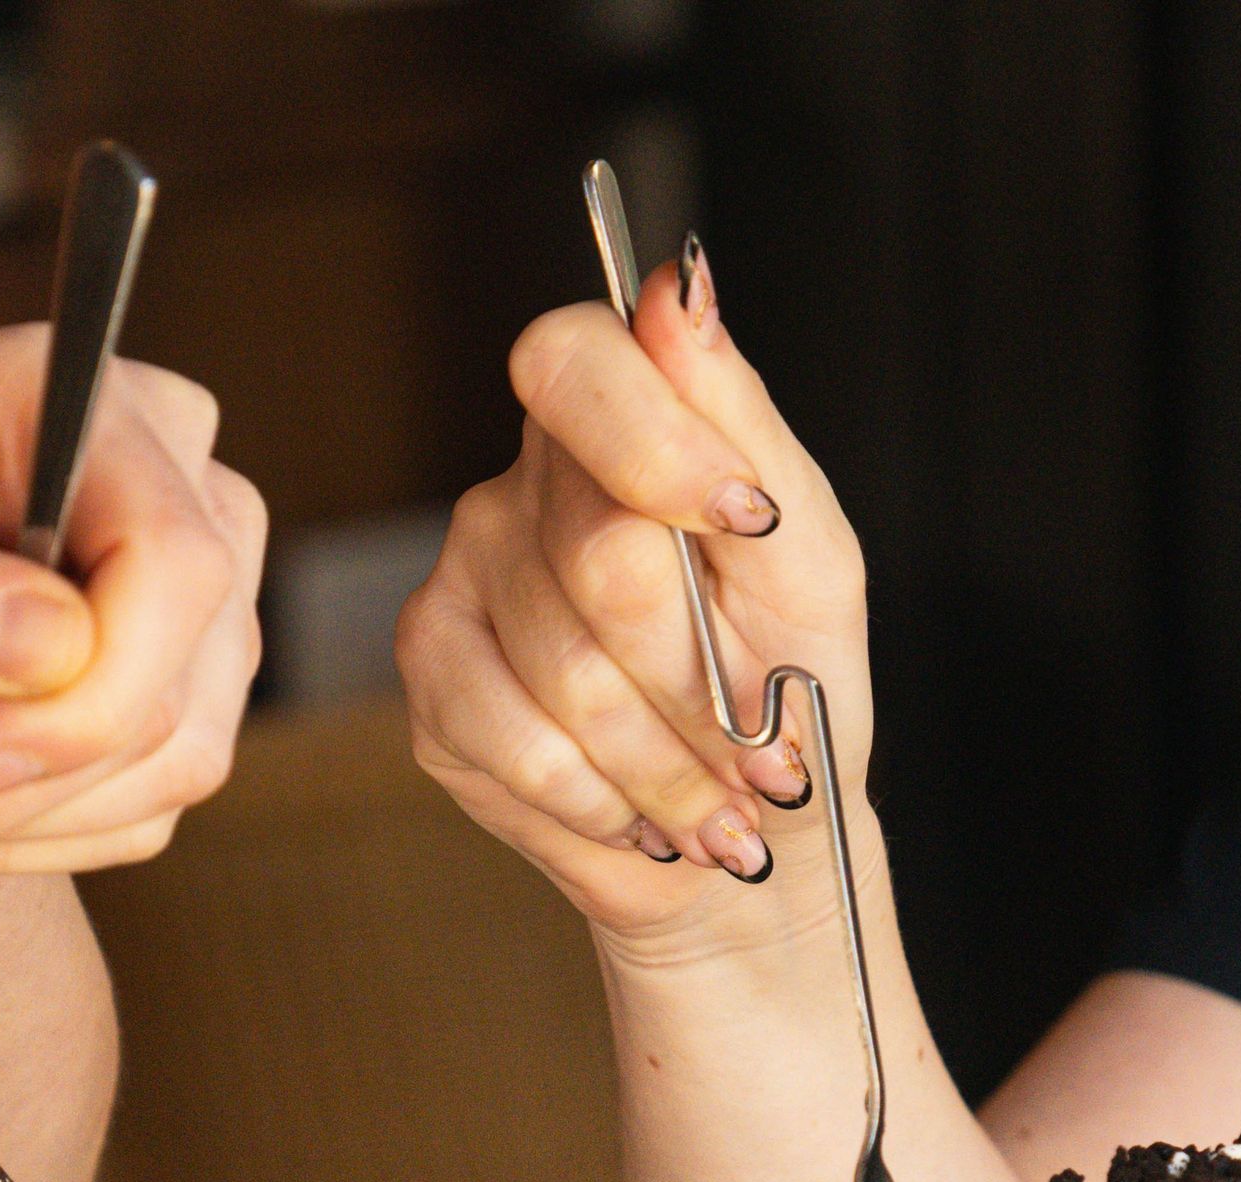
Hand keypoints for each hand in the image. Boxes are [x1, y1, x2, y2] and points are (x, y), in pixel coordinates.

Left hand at [0, 323, 266, 874]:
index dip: (93, 683)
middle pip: (166, 684)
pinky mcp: (202, 697)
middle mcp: (181, 488)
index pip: (171, 560)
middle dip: (18, 777)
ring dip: (14, 816)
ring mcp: (209, 601)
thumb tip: (47, 646)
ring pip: (168, 762)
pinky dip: (37, 832)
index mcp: (79, 404)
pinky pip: (151, 807)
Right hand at [397, 244, 871, 945]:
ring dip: (670, 764)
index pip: (575, 363)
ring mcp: (463, 587)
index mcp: (615, 427)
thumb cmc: (784, 688)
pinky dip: (605, 800)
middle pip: (601, 557)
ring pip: (572, 676)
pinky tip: (636, 811)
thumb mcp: (805, 555)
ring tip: (716, 803)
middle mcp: (522, 492)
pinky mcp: (434, 690)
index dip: (655, 444)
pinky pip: (522, 748)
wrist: (748, 836)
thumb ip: (743, 424)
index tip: (744, 523)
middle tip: (755, 740)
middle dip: (702, 674)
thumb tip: (679, 287)